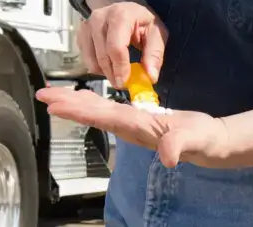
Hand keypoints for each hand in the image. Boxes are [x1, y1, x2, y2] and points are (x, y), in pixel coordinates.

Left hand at [36, 87, 230, 168]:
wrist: (210, 142)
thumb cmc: (202, 139)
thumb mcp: (194, 140)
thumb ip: (180, 146)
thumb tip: (168, 158)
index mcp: (136, 127)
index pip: (101, 117)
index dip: (78, 111)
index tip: (55, 106)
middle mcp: (127, 126)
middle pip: (91, 113)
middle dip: (66, 104)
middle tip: (42, 94)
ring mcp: (130, 123)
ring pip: (96, 110)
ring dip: (74, 102)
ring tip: (54, 94)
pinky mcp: (135, 118)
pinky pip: (106, 108)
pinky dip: (91, 101)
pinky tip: (82, 97)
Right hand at [79, 0, 167, 88]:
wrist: (125, 8)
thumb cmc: (142, 21)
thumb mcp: (157, 33)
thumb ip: (154, 54)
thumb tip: (150, 77)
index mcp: (120, 15)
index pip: (116, 46)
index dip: (120, 68)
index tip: (125, 83)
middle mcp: (99, 18)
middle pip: (103, 56)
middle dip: (114, 74)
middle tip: (124, 84)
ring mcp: (87, 26)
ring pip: (92, 61)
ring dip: (106, 73)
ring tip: (119, 72)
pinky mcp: (81, 34)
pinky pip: (86, 59)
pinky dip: (97, 67)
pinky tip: (109, 63)